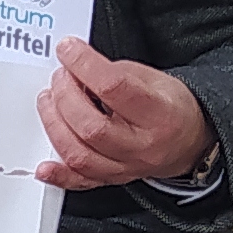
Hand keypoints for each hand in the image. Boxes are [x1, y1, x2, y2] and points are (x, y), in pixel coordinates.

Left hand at [35, 41, 211, 191]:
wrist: (189, 142)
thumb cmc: (170, 108)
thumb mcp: (155, 79)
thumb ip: (116, 73)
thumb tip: (77, 67)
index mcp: (159, 114)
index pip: (114, 88)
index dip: (84, 65)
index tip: (67, 50)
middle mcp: (142, 146)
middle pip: (91, 125)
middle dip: (65, 95)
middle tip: (59, 77)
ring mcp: (126, 166)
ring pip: (80, 154)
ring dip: (54, 124)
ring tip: (49, 101)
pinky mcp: (113, 179)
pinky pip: (81, 182)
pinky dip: (59, 175)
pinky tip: (44, 166)